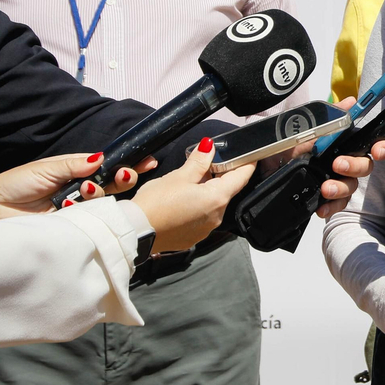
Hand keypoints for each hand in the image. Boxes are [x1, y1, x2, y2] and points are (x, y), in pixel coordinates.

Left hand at [0, 152, 155, 220]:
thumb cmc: (16, 184)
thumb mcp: (47, 168)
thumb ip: (76, 164)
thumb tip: (102, 157)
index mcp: (77, 173)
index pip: (109, 167)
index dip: (128, 164)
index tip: (146, 160)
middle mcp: (81, 191)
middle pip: (113, 185)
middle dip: (124, 178)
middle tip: (125, 174)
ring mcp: (77, 210)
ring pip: (103, 202)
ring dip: (100, 193)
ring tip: (86, 189)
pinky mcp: (71, 227)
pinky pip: (89, 220)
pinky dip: (87, 212)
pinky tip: (76, 206)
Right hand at [129, 138, 255, 252]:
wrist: (135, 233)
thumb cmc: (155, 205)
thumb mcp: (179, 176)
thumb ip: (199, 161)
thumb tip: (209, 147)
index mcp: (217, 198)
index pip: (241, 177)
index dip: (246, 163)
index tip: (250, 155)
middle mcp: (216, 216)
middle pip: (226, 190)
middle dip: (219, 176)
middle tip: (207, 163)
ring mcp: (206, 229)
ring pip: (213, 204)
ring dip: (207, 192)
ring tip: (188, 182)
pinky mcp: (194, 237)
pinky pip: (202, 217)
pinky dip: (198, 206)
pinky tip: (182, 201)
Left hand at [253, 97, 384, 220]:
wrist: (258, 170)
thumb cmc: (282, 147)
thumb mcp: (302, 128)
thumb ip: (329, 117)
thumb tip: (350, 101)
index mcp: (341, 143)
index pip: (370, 144)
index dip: (381, 147)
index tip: (377, 150)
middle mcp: (342, 161)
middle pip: (365, 166)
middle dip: (355, 166)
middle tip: (338, 164)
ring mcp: (334, 180)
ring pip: (351, 187)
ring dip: (341, 187)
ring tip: (325, 188)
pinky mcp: (324, 197)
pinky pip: (337, 205)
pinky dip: (332, 206)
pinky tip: (322, 207)